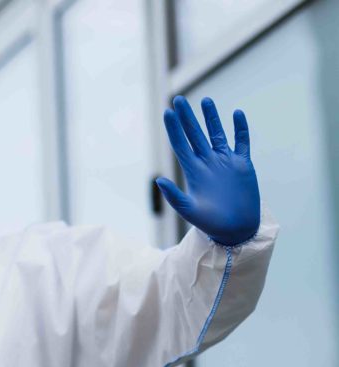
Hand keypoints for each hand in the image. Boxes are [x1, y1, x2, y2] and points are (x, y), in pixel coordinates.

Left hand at [156, 96, 259, 245]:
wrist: (235, 230)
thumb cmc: (210, 223)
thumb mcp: (189, 210)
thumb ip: (174, 196)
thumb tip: (159, 180)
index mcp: (193, 171)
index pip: (181, 144)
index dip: (174, 129)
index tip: (167, 112)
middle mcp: (207, 163)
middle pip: (195, 134)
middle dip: (187, 117)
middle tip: (179, 99)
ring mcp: (225, 162)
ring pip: (217, 134)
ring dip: (211, 118)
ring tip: (205, 101)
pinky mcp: (242, 165)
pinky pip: (241, 142)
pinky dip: (240, 129)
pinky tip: (236, 114)